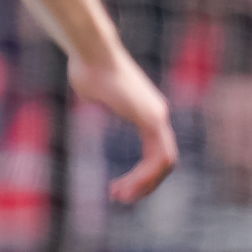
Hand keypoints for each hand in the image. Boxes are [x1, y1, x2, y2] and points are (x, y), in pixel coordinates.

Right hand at [72, 48, 178, 202]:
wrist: (91, 54)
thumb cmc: (86, 67)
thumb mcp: (91, 91)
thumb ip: (97, 99)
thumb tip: (90, 98)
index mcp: (146, 111)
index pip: (155, 152)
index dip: (141, 173)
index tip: (118, 186)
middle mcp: (157, 115)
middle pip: (164, 161)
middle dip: (145, 184)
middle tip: (121, 197)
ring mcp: (157, 116)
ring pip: (164, 163)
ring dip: (145, 185)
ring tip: (122, 197)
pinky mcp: (151, 118)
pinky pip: (157, 157)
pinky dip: (144, 176)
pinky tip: (125, 186)